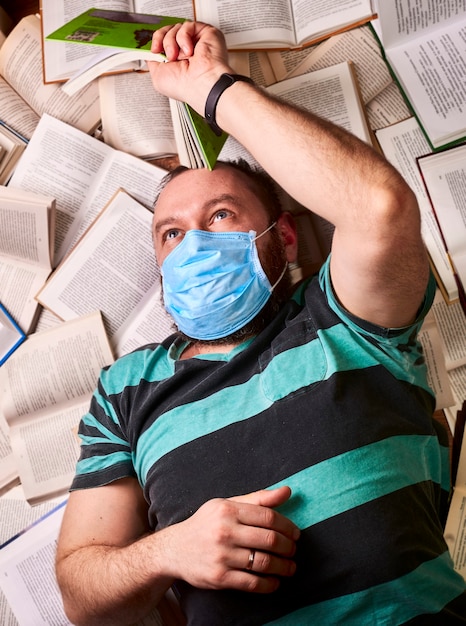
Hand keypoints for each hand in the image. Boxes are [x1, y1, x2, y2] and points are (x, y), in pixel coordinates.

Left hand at [148, 21, 233, 114]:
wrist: (200, 85)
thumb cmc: (184, 86)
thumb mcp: (157, 76)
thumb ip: (152, 60)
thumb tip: (151, 50)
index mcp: (177, 61)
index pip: (163, 40)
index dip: (156, 42)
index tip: (154, 50)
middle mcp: (185, 51)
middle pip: (167, 31)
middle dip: (163, 41)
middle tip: (168, 56)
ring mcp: (195, 42)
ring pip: (175, 28)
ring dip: (172, 42)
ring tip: (179, 56)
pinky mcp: (205, 33)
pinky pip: (187, 26)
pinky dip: (183, 38)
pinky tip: (189, 51)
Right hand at [162, 486, 299, 593]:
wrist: (174, 549)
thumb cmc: (206, 524)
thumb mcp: (227, 504)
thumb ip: (258, 498)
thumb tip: (287, 491)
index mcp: (228, 509)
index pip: (268, 517)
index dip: (287, 526)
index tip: (296, 533)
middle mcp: (224, 531)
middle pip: (269, 539)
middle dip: (288, 547)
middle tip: (293, 550)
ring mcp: (221, 555)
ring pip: (263, 562)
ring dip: (283, 567)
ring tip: (290, 567)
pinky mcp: (219, 577)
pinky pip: (252, 583)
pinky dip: (269, 584)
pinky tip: (275, 581)